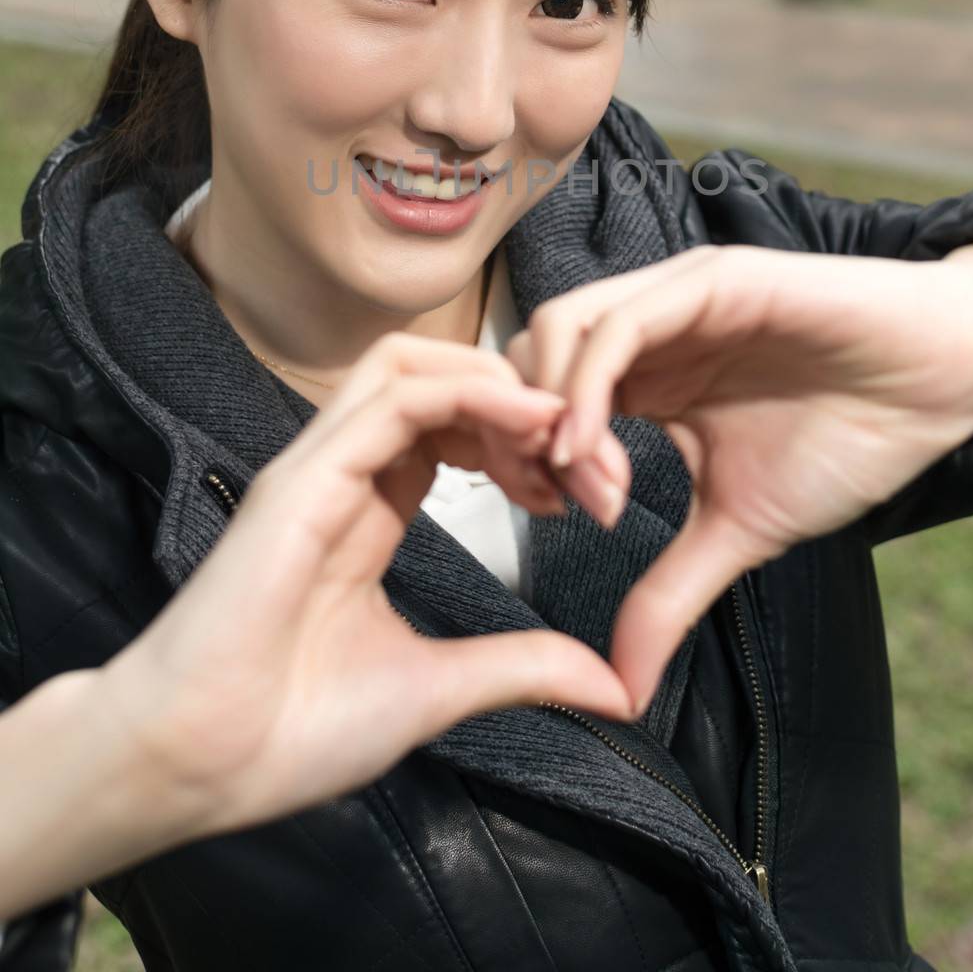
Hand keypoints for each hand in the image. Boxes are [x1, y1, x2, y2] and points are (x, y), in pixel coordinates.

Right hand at [98, 333, 636, 841]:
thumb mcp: (440, 689)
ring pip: (411, 364)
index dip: (525, 439)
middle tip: (584, 461)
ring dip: (497, 383)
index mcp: (369, 511)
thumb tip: (614, 690)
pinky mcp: (305, 476)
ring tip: (559, 434)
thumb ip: (523, 668)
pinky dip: (471, 393)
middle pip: (438, 378)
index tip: (583, 490)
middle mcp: (345, 473)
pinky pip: (396, 397)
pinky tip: (529, 423)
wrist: (200, 765)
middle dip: (522, 400)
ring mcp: (320, 466)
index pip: (452, 427)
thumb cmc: (293, 730)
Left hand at [505, 241, 972, 713]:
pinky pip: (622, 324)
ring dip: (549, 412)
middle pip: (527, 355)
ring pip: (561, 329)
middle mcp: (648, 327)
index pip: (539, 394)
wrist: (939, 387)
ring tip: (584, 483)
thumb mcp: (740, 529)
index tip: (549, 518)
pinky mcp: (711, 281)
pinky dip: (589, 387)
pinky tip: (598, 452)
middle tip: (552, 502)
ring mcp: (675, 297)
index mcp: (646, 373)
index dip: (521, 453)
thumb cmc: (848, 439)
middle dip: (518, 433)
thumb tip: (621, 689)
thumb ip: (669, 592)